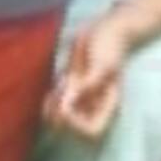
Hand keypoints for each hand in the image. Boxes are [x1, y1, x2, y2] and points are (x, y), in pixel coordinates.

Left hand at [43, 12, 137, 140]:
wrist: (106, 29)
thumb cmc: (109, 46)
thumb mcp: (102, 65)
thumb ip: (88, 85)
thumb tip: (68, 105)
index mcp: (108, 105)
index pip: (93, 132)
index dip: (77, 126)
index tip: (66, 108)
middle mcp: (95, 106)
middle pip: (74, 130)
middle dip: (61, 118)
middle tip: (57, 97)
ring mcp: (83, 100)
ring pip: (62, 120)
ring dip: (53, 110)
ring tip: (56, 91)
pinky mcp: (73, 91)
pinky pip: (58, 107)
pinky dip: (50, 102)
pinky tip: (53, 88)